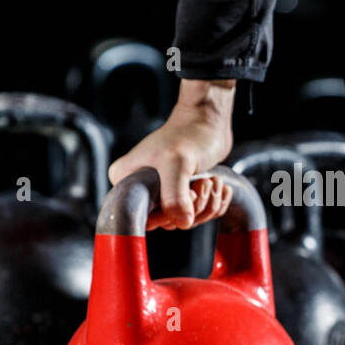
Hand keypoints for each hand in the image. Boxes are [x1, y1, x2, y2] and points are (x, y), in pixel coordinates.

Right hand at [108, 78, 236, 229]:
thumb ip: (175, 196)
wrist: (208, 121)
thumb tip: (182, 223)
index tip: (187, 193)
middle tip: (201, 182)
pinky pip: (200, 214)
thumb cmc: (188, 135)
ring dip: (208, 203)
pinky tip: (218, 185)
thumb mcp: (177, 164)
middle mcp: (142, 190)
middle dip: (194, 207)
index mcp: (127, 182)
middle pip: (169, 222)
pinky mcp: (183, 194)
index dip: (169, 214)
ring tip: (210, 179)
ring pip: (187, 220)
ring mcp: (163, 193)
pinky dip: (215, 203)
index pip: (144, 219)